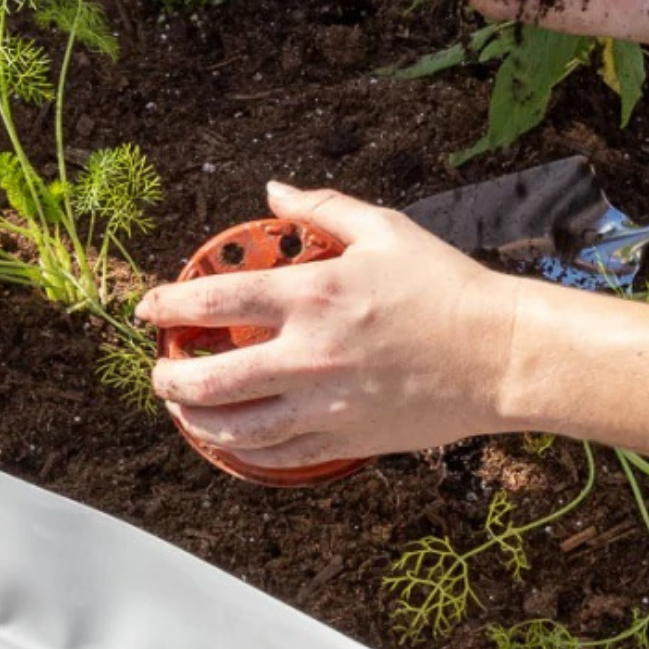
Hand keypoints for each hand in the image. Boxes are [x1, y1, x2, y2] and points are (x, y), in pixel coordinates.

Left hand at [139, 182, 520, 470]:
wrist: (499, 355)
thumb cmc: (445, 289)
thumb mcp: (384, 232)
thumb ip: (321, 210)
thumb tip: (274, 192)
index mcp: (312, 296)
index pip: (213, 302)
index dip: (167, 304)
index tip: (149, 309)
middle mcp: (308, 356)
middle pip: (209, 378)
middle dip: (169, 377)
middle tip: (160, 371)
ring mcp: (325, 406)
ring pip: (235, 429)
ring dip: (197, 421)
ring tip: (184, 411)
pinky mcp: (345, 441)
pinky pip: (279, 456)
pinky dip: (246, 452)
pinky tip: (233, 442)